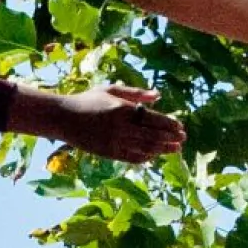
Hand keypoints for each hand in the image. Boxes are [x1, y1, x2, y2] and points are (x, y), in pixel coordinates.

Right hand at [41, 84, 182, 162]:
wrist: (63, 118)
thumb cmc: (88, 100)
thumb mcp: (111, 90)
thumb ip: (136, 93)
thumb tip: (158, 95)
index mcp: (122, 109)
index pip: (153, 118)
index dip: (169, 124)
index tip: (180, 127)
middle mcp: (121, 127)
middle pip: (153, 135)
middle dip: (170, 138)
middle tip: (183, 139)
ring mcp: (115, 142)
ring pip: (145, 148)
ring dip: (162, 149)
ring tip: (175, 149)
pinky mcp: (108, 153)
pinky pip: (132, 158)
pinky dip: (146, 157)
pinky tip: (154, 155)